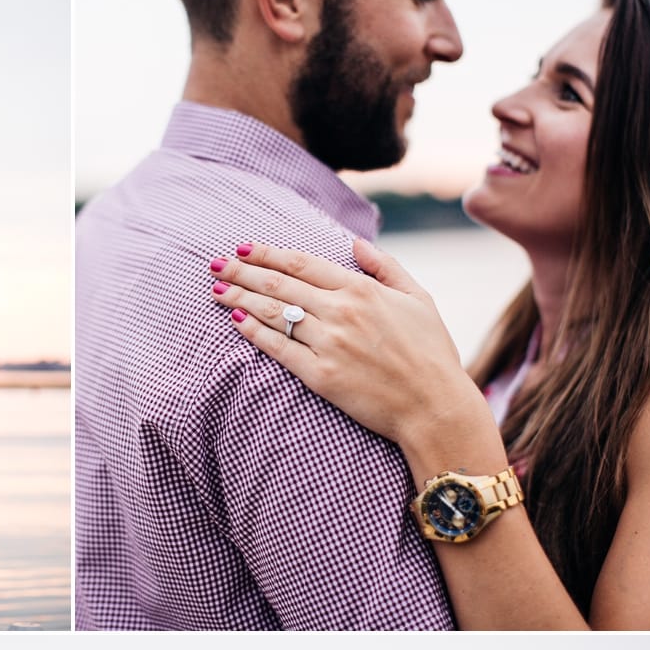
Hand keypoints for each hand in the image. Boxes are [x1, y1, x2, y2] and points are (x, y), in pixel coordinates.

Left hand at [209, 238, 498, 472]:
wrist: (433, 406)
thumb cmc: (432, 354)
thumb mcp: (418, 298)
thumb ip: (386, 266)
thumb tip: (355, 242)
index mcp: (362, 288)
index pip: (303, 263)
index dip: (270, 253)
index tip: (246, 247)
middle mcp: (341, 310)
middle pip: (280, 284)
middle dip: (244, 270)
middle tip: (215, 263)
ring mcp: (329, 343)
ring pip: (274, 313)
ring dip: (240, 297)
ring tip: (216, 289)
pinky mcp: (321, 376)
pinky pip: (279, 349)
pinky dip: (254, 333)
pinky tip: (235, 320)